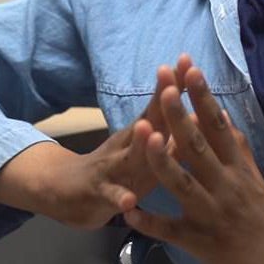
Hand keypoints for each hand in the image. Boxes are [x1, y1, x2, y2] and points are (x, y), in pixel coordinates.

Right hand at [0, 57, 191, 230]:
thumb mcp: (142, 151)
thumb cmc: (115, 170)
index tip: (188, 60)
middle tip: (173, 81)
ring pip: (127, 156)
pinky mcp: (98, 193)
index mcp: (141, 136)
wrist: (62, 189)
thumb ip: (167, 136)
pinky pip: (110, 196)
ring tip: (150, 130)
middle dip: (160, 102)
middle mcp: (126, 146)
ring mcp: (110, 168)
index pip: (159, 105)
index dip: (174, 86)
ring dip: (139, 143)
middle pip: (146, 121)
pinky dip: (120, 198)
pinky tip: (129, 202)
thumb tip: (201, 115)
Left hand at [125, 64, 263, 263]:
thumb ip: (237, 148)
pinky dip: (148, 221)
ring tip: (144, 136)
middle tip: (164, 91)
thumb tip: (223, 113)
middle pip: (199, 147)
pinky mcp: (200, 242)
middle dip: (180, 118)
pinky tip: (128, 210)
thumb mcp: (255, 180)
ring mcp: (212, 214)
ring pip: (183, 184)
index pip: (219, 126)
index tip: (190, 71)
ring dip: (162, 159)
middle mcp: (226, 186)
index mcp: (238, 169)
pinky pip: (170, 231)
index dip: (204, 98)